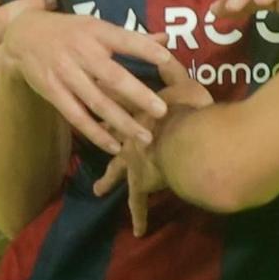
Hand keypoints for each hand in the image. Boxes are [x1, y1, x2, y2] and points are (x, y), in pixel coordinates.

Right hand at [1, 10, 189, 154]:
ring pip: (97, 102)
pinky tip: (114, 146)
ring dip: (122, 121)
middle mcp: (82, 53)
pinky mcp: (53, 92)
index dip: (145, 49)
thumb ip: (131, 37)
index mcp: (96, 32)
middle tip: (161, 111)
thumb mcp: (96, 26)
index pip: (124, 39)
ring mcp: (66, 74)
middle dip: (138, 95)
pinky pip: (77, 117)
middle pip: (113, 76)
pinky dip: (96, 133)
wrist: (23, 35)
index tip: (168, 60)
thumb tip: (165, 40)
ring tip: (144, 137)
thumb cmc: (69, 31)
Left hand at [89, 75, 210, 234]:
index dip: (106, 100)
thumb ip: (172, 70)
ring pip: (118, 173)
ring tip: (100, 190)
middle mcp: (129, 137)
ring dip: (109, 181)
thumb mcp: (183, 85)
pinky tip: (138, 231)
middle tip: (89, 144)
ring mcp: (132, 161)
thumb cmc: (189, 113)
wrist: (189, 144)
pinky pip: (138, 203)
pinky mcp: (141, 184)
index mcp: (138, 112)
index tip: (92, 96)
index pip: (118, 104)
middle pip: (112, 139)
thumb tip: (164, 48)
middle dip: (101, 139)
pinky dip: (140, 216)